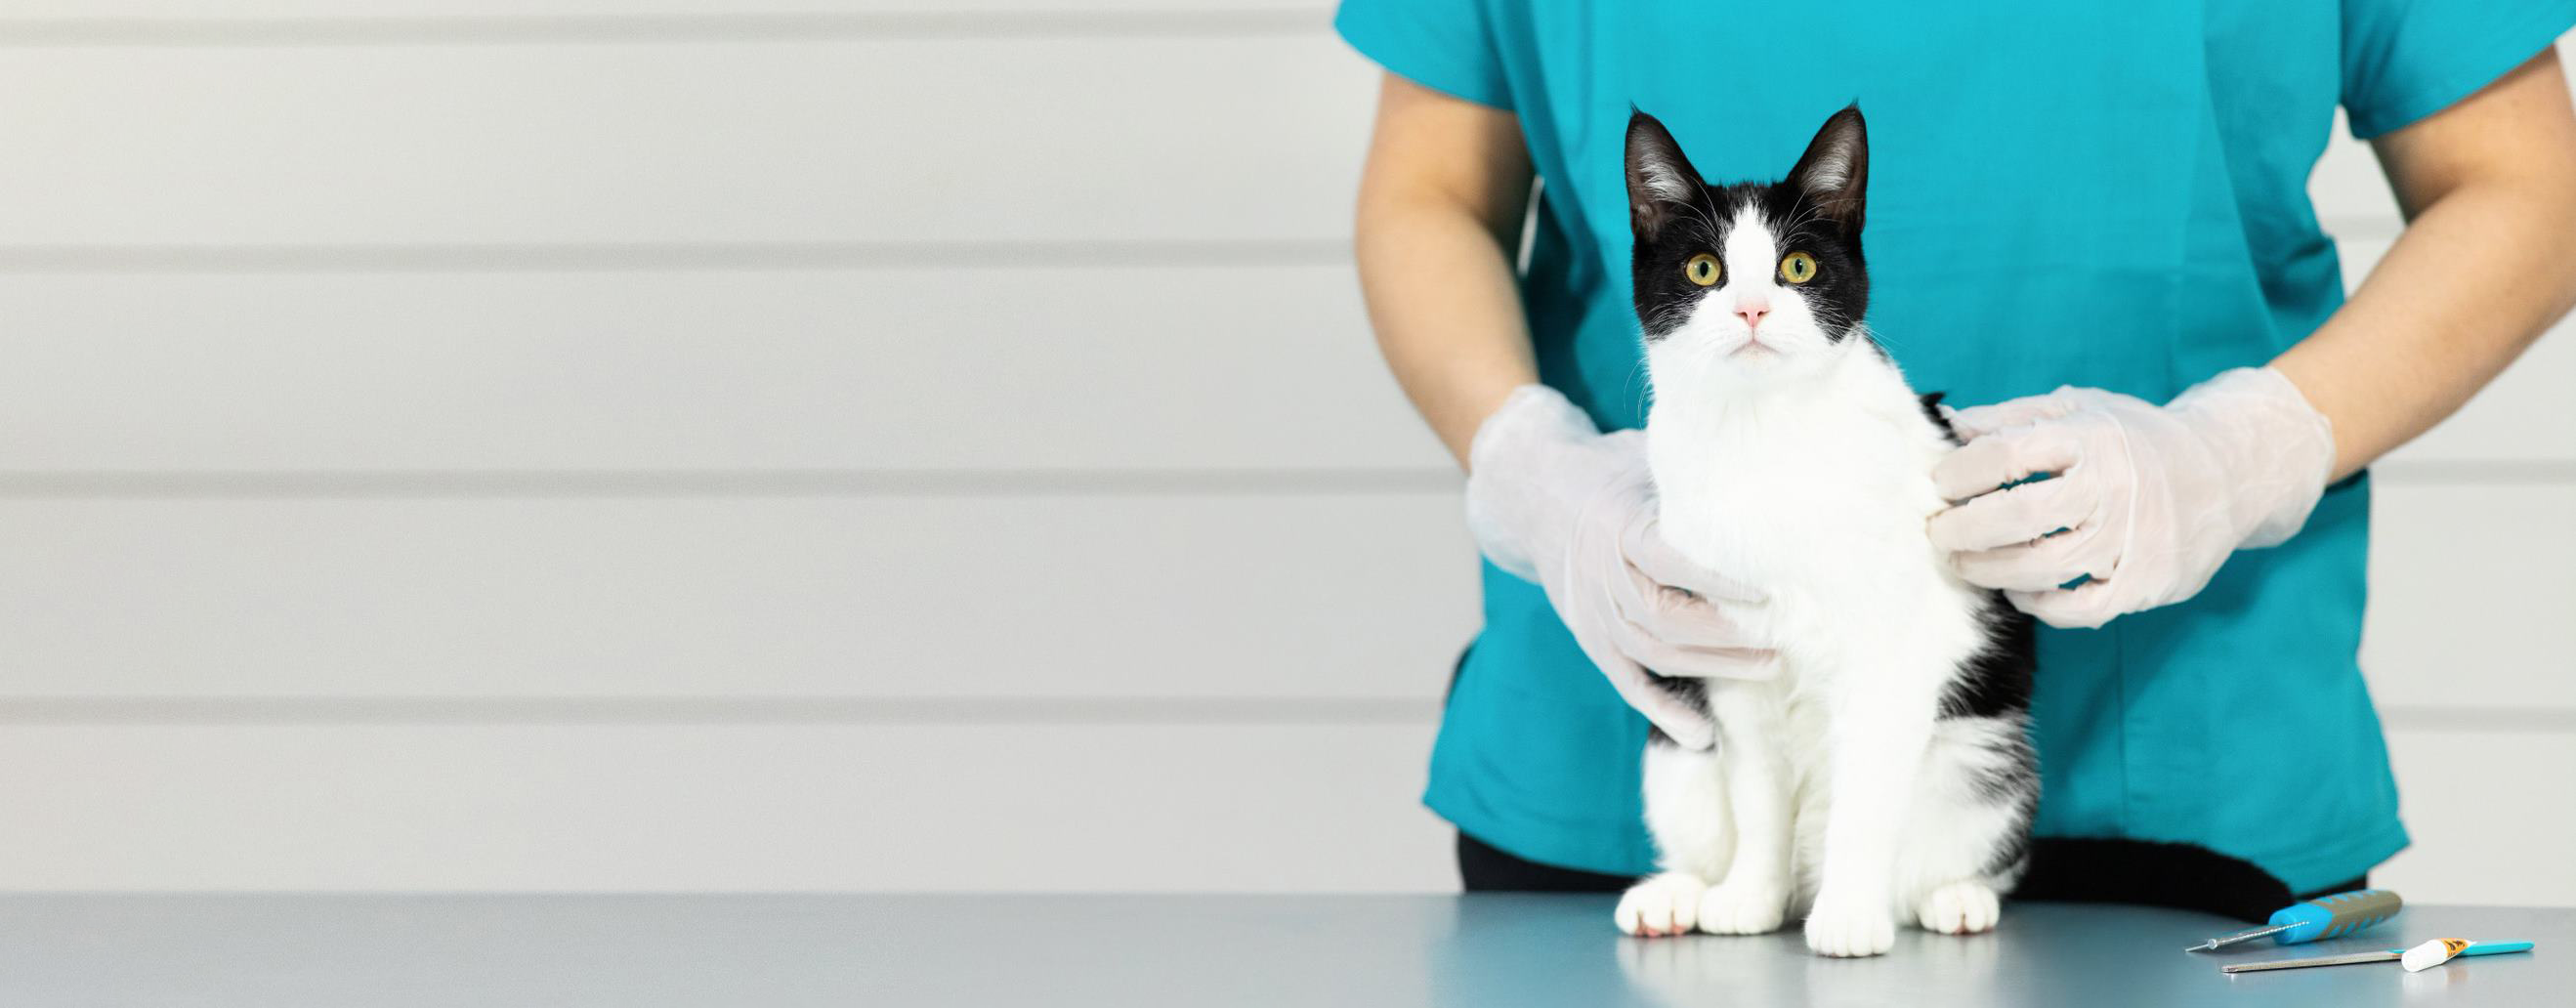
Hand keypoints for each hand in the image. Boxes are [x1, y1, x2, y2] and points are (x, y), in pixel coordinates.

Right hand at [1464, 386, 1776, 748]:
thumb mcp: (1645, 455)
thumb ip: (1693, 475)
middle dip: (1727, 633)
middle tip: (1783, 636)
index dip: (1716, 580)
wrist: (1535, 494)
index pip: (1668, 559)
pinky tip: (1702, 735)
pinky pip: (1628, 682)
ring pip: (1654, 652)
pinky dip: (1663, 710)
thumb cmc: (1610, 471)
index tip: (1766, 590)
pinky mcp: (1591, 639)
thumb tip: (1763, 474)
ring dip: (1714, 666)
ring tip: (1770, 667)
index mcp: (1617, 524)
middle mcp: (1602, 574)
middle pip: (1664, 616)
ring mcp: (1594, 613)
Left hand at [1927, 368, 2335, 628]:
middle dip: (1962, 528)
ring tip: (1963, 561)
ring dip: (1988, 569)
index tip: (1937, 483)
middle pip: (2018, 516)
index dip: (1959, 472)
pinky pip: (2079, 609)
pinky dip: (2039, 605)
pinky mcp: (2147, 582)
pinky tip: (2018, 589)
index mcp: (2091, 437)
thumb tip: (1946, 423)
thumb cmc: (2134, 438)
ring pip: (2042, 567)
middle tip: (1937, 532)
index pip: (2006, 455)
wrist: (2228, 470)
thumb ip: (2010, 417)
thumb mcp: (2079, 408)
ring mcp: (2132, 539)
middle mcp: (2112, 488)